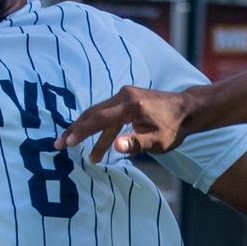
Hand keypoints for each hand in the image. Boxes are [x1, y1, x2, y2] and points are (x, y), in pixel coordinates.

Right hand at [57, 86, 194, 161]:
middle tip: (58, 145)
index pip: (99, 119)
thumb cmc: (175, 127)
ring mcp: (124, 96)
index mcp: (130, 105)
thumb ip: (137, 144)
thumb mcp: (159, 141)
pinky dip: (99, 131)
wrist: (188, 109)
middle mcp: (123, 96)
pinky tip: (95, 149)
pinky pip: (107, 116)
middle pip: (92, 113)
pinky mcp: (126, 101)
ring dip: (85, 131)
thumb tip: (115, 147)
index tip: (67, 143)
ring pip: (98, 114)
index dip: (81, 131)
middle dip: (75, 130)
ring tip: (70, 146)